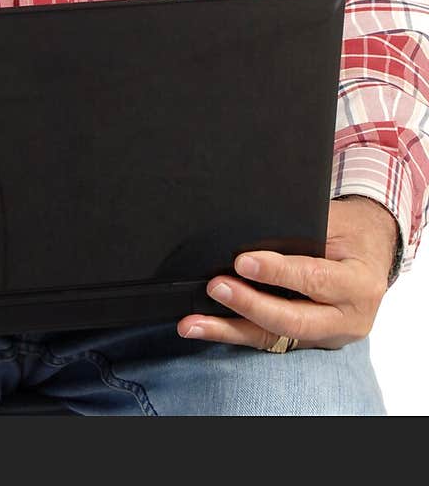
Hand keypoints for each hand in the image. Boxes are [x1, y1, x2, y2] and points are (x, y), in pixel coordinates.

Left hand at [176, 196, 398, 350]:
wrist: (371, 252)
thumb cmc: (349, 231)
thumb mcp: (334, 221)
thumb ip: (300, 232)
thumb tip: (249, 231)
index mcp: (359, 283)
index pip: (315, 279)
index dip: (277, 272)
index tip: (242, 262)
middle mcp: (348, 318)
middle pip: (294, 320)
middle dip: (250, 305)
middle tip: (216, 286)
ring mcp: (328, 336)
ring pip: (274, 338)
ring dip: (229, 330)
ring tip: (193, 324)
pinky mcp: (308, 342)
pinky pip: (269, 341)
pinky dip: (235, 333)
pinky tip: (206, 327)